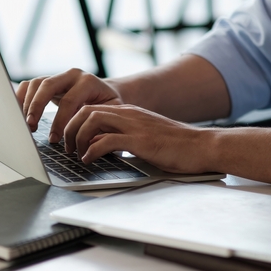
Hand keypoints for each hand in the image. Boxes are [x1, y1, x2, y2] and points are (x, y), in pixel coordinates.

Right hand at [15, 68, 122, 142]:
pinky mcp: (48, 81)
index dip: (59, 121)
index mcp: (88, 82)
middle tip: (31, 126)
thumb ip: (100, 124)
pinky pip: (29, 85)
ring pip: (36, 83)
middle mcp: (71, 75)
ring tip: (27, 123)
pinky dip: (21, 97)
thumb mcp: (110, 113)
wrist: (106, 92)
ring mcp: (58, 76)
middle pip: (47, 85)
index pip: (69, 100)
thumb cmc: (108, 106)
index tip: (54, 139)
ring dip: (27, 104)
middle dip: (37, 106)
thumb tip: (88, 142)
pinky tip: (19, 114)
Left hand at [64, 104, 212, 173]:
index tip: (70, 140)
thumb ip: (123, 138)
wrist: (203, 146)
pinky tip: (90, 161)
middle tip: (67, 148)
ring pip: (91, 120)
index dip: (75, 123)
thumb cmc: (176, 146)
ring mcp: (134, 125)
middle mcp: (128, 114)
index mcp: (129, 112)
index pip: (91, 109)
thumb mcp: (144, 138)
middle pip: (85, 110)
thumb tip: (99, 147)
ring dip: (77, 138)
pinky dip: (92, 150)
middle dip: (70, 129)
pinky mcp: (140, 140)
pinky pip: (106, 141)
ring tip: (75, 154)